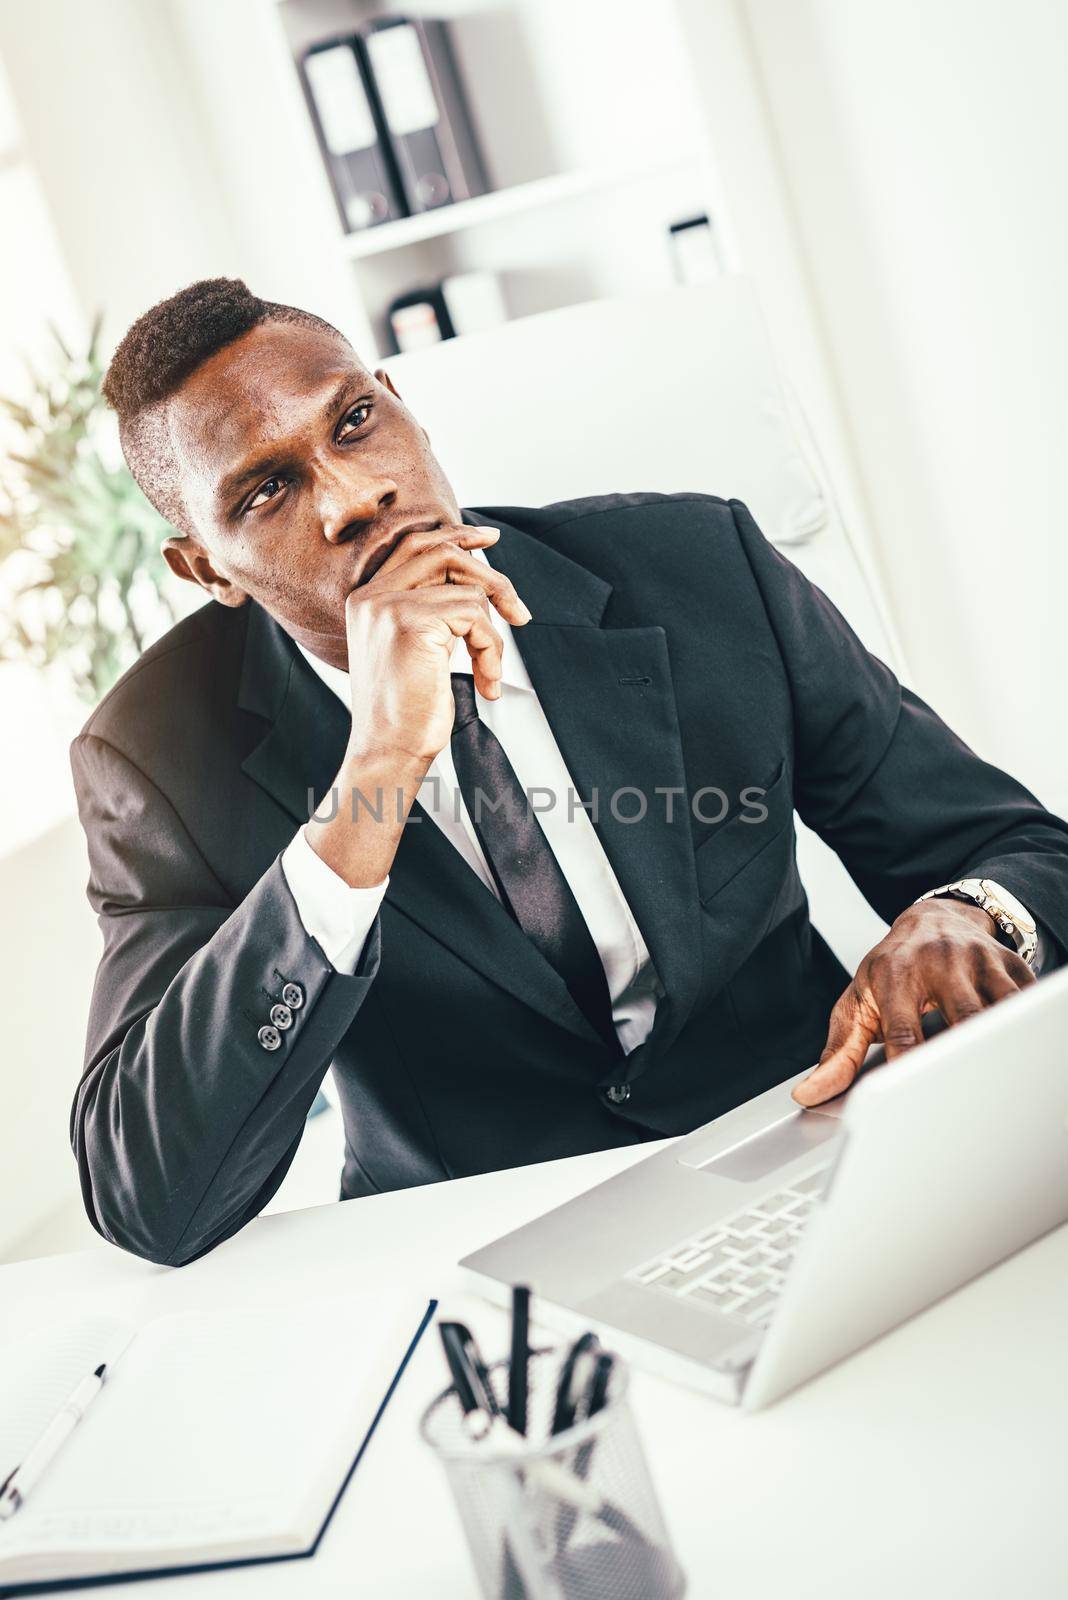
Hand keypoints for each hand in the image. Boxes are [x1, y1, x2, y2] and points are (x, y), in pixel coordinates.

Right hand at [342, 523, 531, 765]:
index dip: (456, 535)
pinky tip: (485, 682)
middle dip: (491, 577)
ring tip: (488, 671)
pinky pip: (475, 616)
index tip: (490, 539)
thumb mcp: (418, 648)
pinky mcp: (411, 622)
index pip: (414, 545)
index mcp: (367, 599)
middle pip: (443, 552)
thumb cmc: (406, 712)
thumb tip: (477, 582)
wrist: (389, 752)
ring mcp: (388, 606)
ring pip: (468, 592)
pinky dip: (491, 650)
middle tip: (519, 613)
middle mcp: (372, 596)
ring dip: (492, 636)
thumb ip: (432, 609)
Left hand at [792, 898, 1035, 1105]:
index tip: (907, 1101)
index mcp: (896, 973)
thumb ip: (837, 1051)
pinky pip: (1028, 1002)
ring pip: (1002, 1009)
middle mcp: (940, 961)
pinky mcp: (1011, 965)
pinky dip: (1024, 1027)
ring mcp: (980, 961)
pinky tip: (1013, 1047)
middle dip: (965, 1056)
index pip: (903, 1030)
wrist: (932, 918)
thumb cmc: (892, 967)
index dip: (907, 1067)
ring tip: (991, 1074)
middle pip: (964, 1017)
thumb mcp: (858, 1001)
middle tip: (960, 1096)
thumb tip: (809, 1093)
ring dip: (999, 1042)